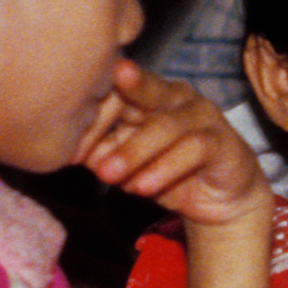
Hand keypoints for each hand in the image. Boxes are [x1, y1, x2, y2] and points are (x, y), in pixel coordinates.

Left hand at [78, 62, 269, 233]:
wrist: (221, 197)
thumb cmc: (168, 172)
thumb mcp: (128, 163)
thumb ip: (101, 152)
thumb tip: (66, 150)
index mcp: (148, 92)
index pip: (113, 90)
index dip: (89, 115)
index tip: (64, 143)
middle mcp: (175, 95)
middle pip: (137, 94)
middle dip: (106, 120)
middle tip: (80, 148)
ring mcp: (202, 114)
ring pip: (164, 125)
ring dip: (133, 152)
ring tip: (107, 176)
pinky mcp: (223, 139)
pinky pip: (193, 148)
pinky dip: (165, 168)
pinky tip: (143, 188)